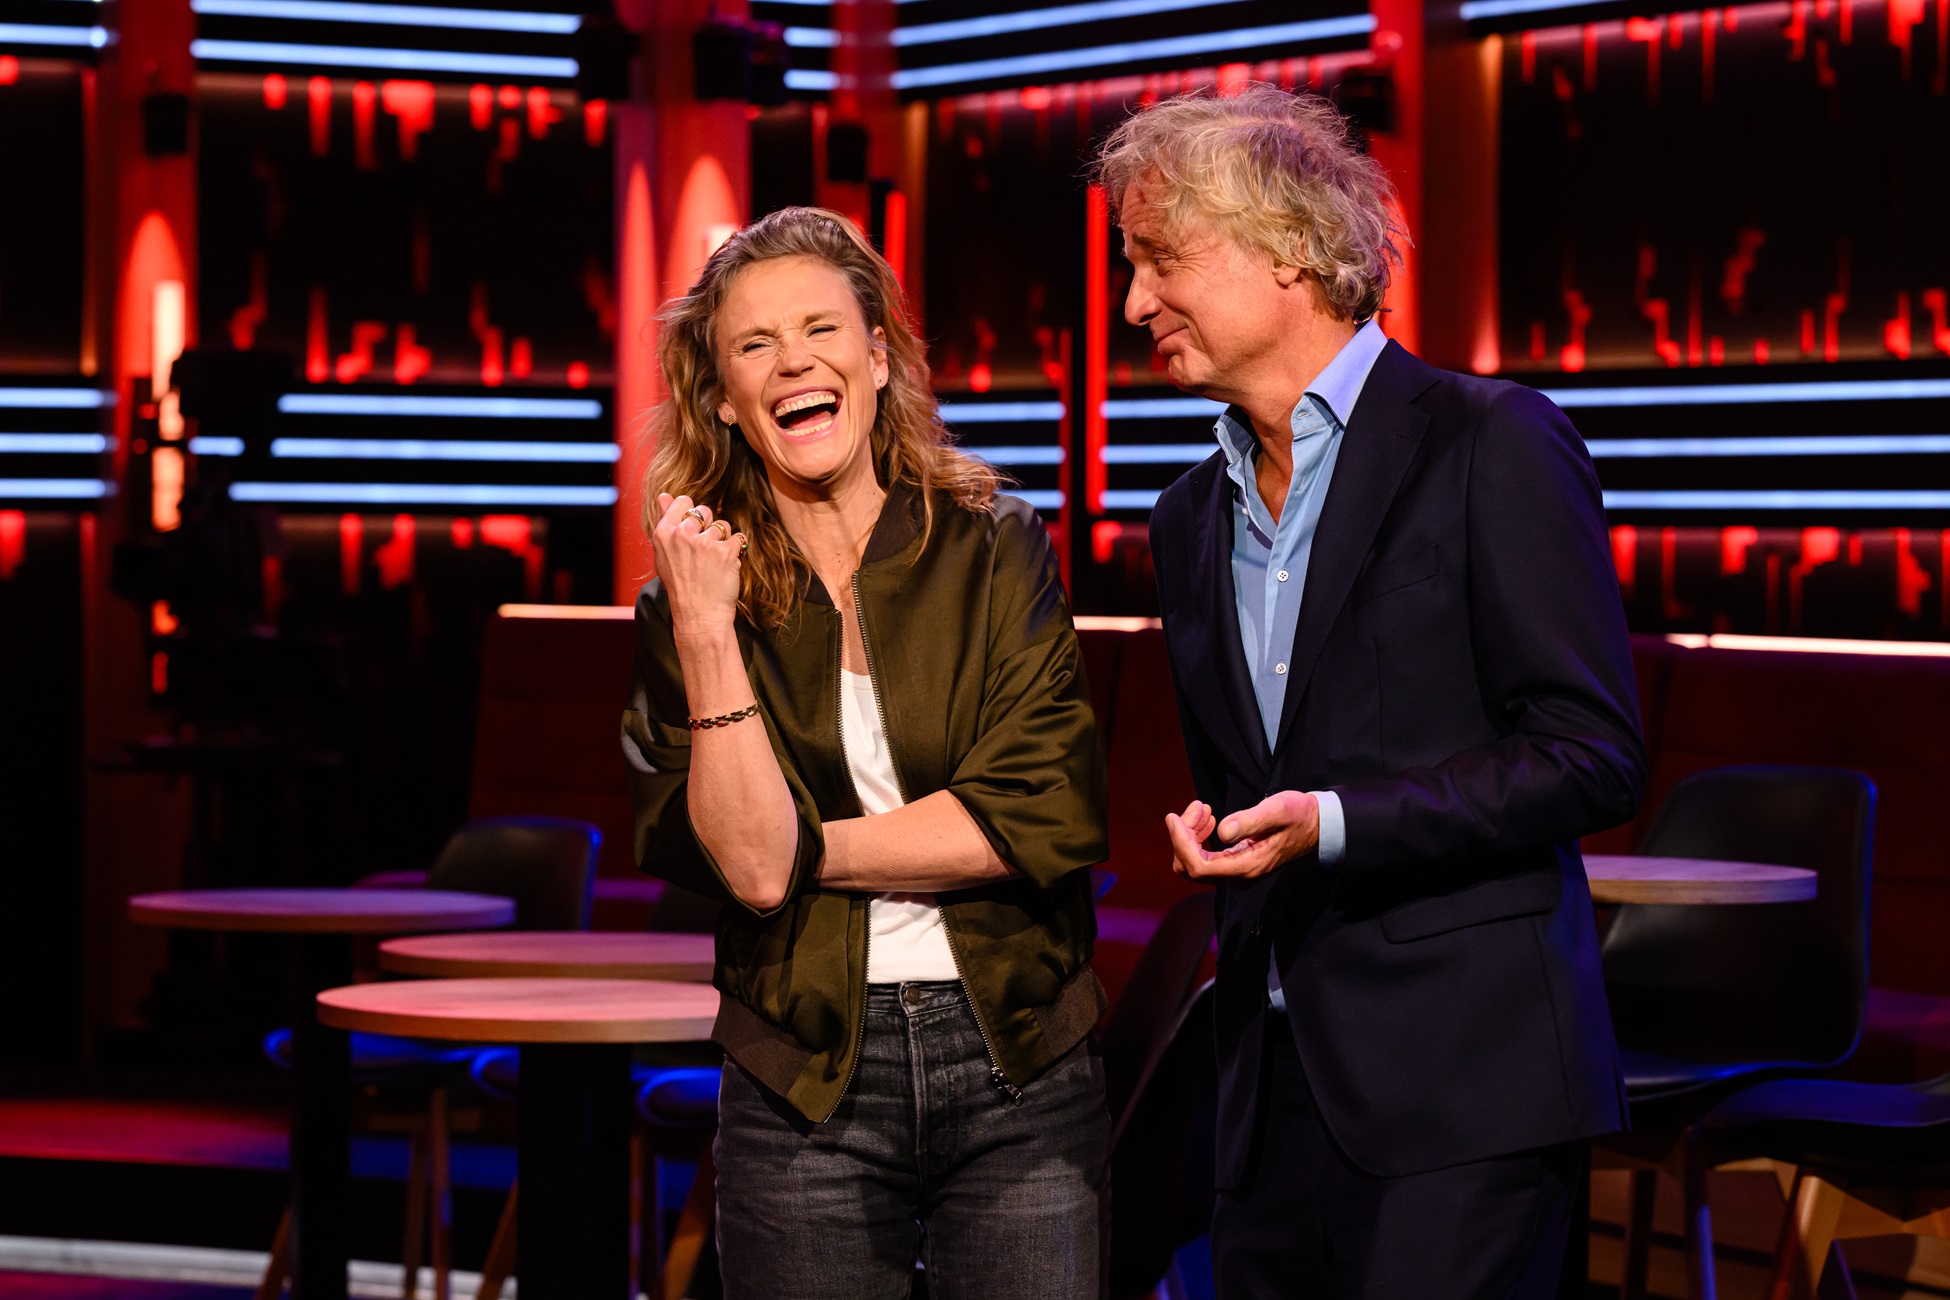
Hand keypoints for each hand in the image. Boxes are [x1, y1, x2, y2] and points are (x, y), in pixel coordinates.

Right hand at [651, 493, 745, 639]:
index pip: (683, 502)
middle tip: (704, 551)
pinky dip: (736, 551)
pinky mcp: (725, 551)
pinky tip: (727, 566)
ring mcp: (705, 542)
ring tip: (715, 561)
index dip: (692, 514)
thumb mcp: (664, 554)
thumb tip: (663, 495)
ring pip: (723, 525)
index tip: (694, 529)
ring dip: (723, 540)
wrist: (698, 614)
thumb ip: (666, 521)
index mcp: (664, 533)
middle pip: (704, 511)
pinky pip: (737, 538)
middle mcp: (683, 534)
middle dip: (708, 527)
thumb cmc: (681, 585)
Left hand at [1164, 790, 1319, 880]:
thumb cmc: (1298, 816)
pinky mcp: (1233, 865)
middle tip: (1198, 806)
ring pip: (1193, 862)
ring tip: (1203, 808)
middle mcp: (1238, 876)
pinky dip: (1198, 837)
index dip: (1180, 843)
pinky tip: (1209, 818)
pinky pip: (1204, 857)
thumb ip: (1250, 821)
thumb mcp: (1277, 811)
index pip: (1198, 866)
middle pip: (1190, 868)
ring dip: (1189, 834)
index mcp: (1247, 867)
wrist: (1315, 826)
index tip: (1173, 816)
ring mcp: (1235, 873)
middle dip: (1183, 836)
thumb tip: (1222, 831)